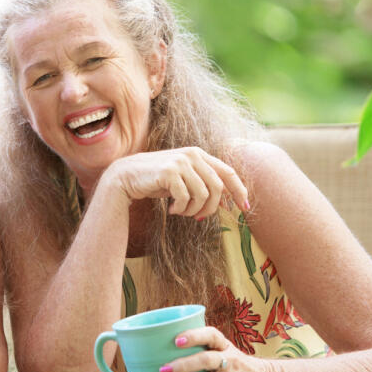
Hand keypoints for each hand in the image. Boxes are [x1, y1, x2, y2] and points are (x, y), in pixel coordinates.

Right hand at [103, 147, 249, 217]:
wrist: (126, 177)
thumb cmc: (156, 181)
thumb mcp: (184, 181)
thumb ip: (203, 184)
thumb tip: (227, 201)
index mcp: (199, 154)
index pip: (228, 172)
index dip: (239, 190)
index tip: (245, 208)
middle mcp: (192, 154)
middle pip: (217, 187)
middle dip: (211, 208)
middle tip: (199, 217)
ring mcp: (180, 161)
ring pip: (203, 194)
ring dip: (193, 210)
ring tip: (181, 212)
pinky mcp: (169, 171)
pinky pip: (185, 197)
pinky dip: (180, 209)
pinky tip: (171, 210)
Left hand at [156, 326, 273, 371]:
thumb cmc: (236, 364)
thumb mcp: (225, 350)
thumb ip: (203, 348)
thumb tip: (163, 347)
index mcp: (224, 346)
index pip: (210, 335)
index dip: (194, 336)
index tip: (176, 340)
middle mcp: (229, 361)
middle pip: (206, 361)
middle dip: (183, 366)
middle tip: (163, 369)